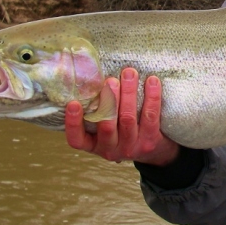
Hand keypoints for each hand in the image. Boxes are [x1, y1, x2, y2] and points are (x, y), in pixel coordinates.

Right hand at [65, 68, 179, 165]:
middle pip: (107, 125)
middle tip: (111, 80)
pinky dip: (152, 97)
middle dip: (109, 100)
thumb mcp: (104, 127)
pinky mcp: (149, 141)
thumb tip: (91, 78)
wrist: (153, 150)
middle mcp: (110, 149)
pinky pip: (150, 116)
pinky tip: (152, 81)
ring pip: (128, 118)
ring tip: (129, 73)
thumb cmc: (121, 130)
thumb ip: (96, 110)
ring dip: (128, 93)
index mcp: (93, 145)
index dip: (73, 123)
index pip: (76, 140)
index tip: (73, 102)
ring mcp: (130, 147)